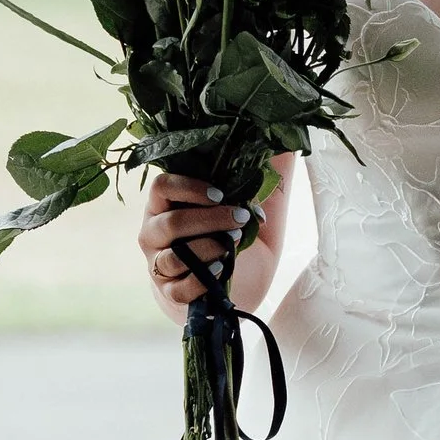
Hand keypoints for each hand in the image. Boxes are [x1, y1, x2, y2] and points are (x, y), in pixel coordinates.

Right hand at [140, 173, 250, 315]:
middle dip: (209, 221)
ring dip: (206, 250)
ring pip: (173, 257)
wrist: (237, 284)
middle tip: (239, 219)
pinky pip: (179, 288)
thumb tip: (285, 147)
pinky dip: (200, 280)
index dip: (189, 188)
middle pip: (171, 223)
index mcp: (167, 205)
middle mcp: (155, 232)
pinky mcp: (170, 292)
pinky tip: (220, 270)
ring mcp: (159, 263)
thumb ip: (259, 178)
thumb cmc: (234, 236)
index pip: (162, 187)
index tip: (220, 194)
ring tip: (230, 247)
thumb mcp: (252, 206)